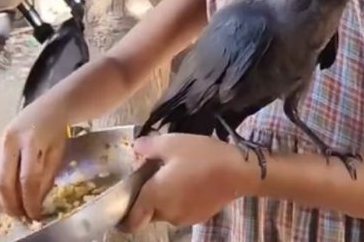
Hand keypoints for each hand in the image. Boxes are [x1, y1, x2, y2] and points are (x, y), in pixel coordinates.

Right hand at [0, 108, 68, 220]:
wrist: (48, 109)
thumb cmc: (56, 132)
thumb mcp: (56, 154)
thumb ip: (45, 178)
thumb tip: (35, 203)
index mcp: (31, 142)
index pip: (27, 178)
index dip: (30, 200)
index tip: (35, 214)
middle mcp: (10, 142)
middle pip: (4, 181)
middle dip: (12, 203)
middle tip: (21, 216)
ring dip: (2, 199)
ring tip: (13, 210)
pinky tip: (4, 198)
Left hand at [120, 134, 260, 232]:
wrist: (240, 172)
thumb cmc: (203, 156)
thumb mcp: (173, 142)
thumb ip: (149, 146)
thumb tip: (136, 148)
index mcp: (154, 196)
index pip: (130, 220)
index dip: (124, 215)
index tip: (126, 200)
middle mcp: (166, 212)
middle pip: (149, 212)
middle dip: (150, 199)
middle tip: (158, 177)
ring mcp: (184, 217)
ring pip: (167, 211)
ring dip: (168, 198)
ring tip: (180, 176)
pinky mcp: (200, 216)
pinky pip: (183, 210)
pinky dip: (184, 200)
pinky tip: (195, 182)